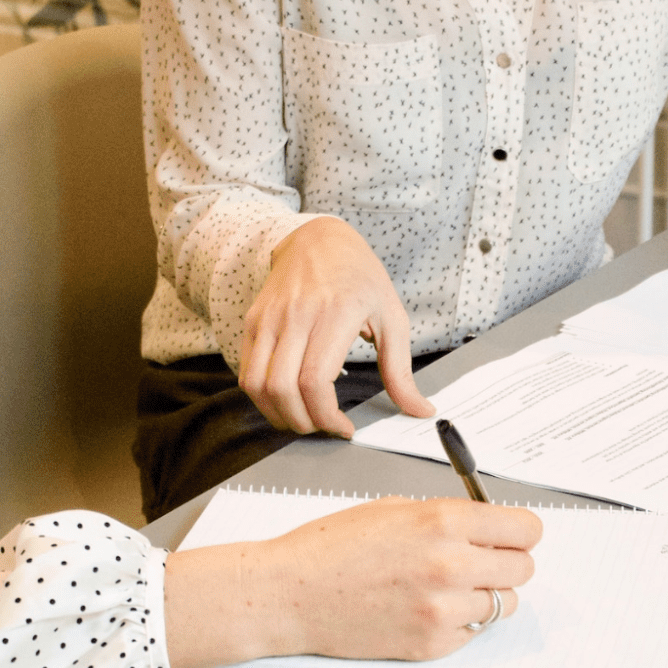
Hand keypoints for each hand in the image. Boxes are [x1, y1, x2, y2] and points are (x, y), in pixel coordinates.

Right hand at [163, 498, 541, 667]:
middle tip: (480, 561)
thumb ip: (447, 517)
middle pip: (523, 568)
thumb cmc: (332, 547)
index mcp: (444, 521)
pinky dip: (460, 622)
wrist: (289, 594)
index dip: (519, 532)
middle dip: (506, 562)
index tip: (511, 535)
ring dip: (485, 595)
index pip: (526, 530)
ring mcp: (443, 610)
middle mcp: (451, 565)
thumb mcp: (394, 509)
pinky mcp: (432, 644)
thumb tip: (487, 527)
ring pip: (504, 604)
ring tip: (449, 587)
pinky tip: (426, 609)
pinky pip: (473, 632)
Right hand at [238, 217, 434, 437]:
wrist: (319, 239)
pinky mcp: (253, 321)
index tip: (344, 428)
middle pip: (283, 389)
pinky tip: (286, 400)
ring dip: (278, 415)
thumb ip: (401, 371)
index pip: (315, 380)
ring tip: (303, 419)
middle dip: (303, 422)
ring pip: (257, 384)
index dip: (326, 416)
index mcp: (335, 314)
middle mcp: (296, 315)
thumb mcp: (392, 317)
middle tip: (323, 427)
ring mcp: (269, 318)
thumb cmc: (359, 278)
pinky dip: (262, 397)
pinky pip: (247, 371)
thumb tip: (420, 410)